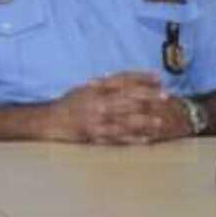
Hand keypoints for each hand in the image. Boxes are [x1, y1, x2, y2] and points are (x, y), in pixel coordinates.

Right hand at [52, 73, 188, 144]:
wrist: (49, 121)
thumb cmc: (68, 104)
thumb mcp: (84, 89)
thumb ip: (103, 85)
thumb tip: (122, 80)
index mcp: (95, 88)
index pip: (122, 79)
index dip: (141, 77)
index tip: (157, 77)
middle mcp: (97, 101)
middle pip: (127, 97)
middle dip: (148, 96)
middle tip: (166, 96)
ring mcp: (96, 119)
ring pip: (124, 119)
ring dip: (144, 120)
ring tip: (160, 121)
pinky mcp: (95, 135)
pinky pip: (117, 137)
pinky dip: (132, 138)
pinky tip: (146, 139)